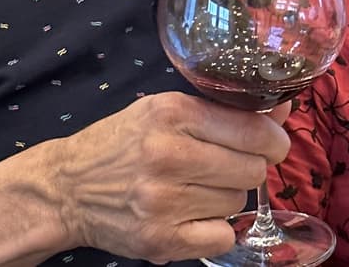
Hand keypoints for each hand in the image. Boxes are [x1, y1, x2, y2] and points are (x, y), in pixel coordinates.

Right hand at [51, 92, 289, 262]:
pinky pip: (222, 237)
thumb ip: (222, 109)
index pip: (251, 129)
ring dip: (226, 196)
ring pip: (237, 202)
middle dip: (247, 167)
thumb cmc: (123, 141)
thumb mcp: (165, 109)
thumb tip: (282, 111)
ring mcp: (163, 201)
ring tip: (196, 187)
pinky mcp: (159, 241)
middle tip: (224, 165)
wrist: (67, 187)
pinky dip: (216, 229)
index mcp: (172, 113)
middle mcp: (167, 154)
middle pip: (251, 169)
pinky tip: (192, 214)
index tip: (274, 142)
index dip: (273, 138)